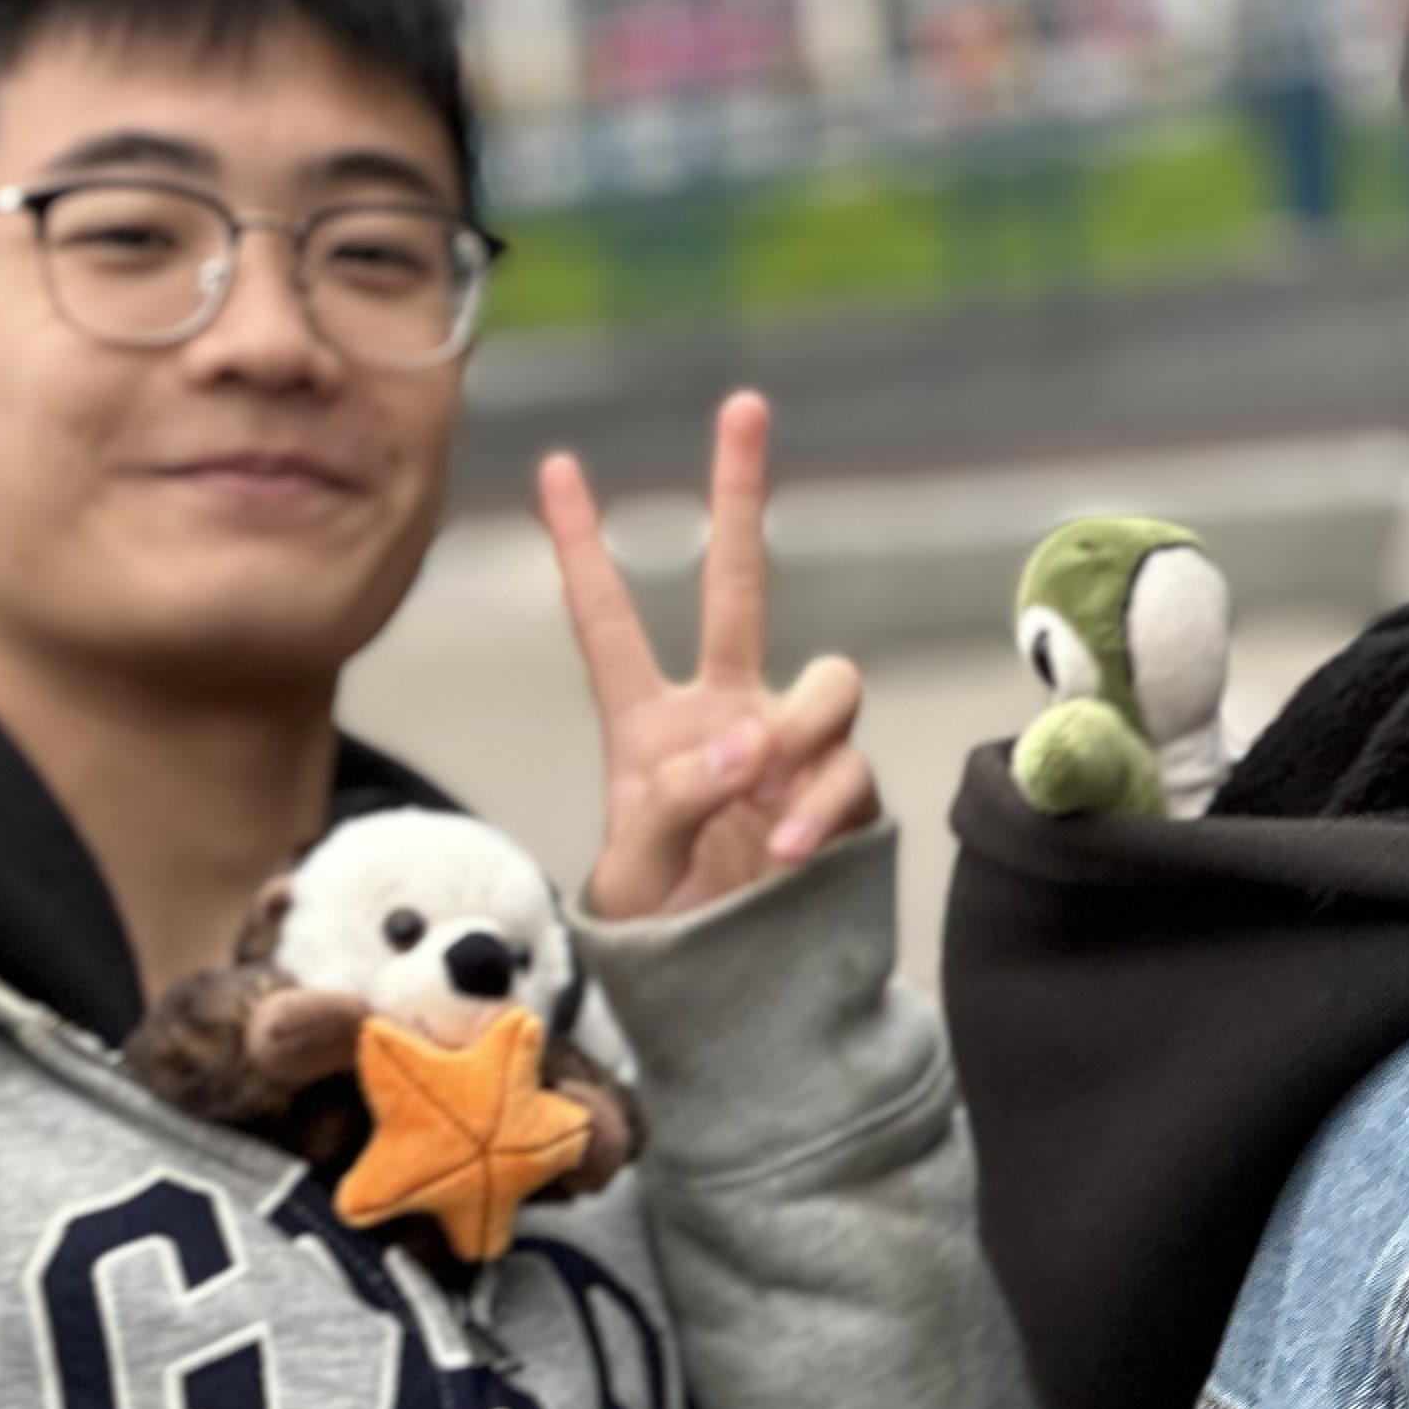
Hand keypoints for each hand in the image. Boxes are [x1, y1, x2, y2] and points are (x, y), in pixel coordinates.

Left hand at [544, 391, 879, 923]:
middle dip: (740, 495)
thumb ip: (675, 800)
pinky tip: (785, 850)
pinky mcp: (843, 796)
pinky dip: (819, 804)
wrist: (731, 1002)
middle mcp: (723, 716)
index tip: (558, 467)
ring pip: (829, 681)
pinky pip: (850, 771)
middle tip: (741, 406)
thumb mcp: (634, 873)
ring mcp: (789, 751)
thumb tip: (744, 742)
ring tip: (758, 795)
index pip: (608, 622)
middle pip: (739, 586)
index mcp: (645, 725)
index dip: (582, 547)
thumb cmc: (665, 936)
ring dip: (800, 727)